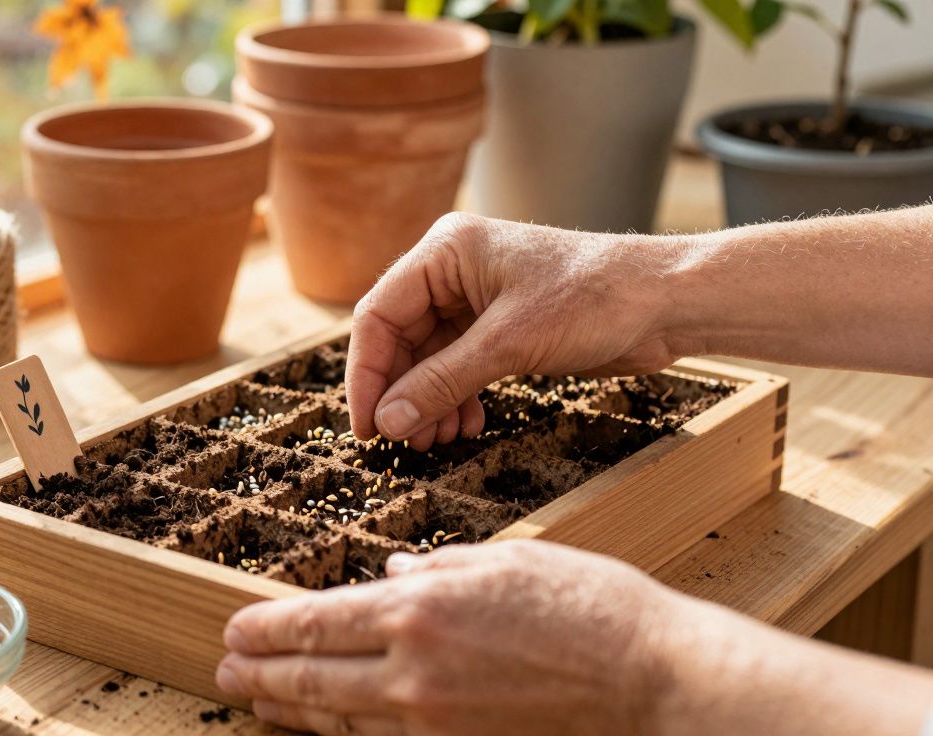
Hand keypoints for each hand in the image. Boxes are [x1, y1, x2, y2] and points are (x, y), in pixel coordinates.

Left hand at [215, 540, 681, 734]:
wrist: (651, 680)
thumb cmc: (588, 607)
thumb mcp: (505, 561)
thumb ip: (438, 566)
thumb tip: (392, 572)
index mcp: (419, 608)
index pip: (316, 623)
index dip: (265, 629)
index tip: (235, 630)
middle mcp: (412, 670)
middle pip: (311, 678)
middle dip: (261, 675)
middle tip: (226, 671)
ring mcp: (432, 721)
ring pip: (339, 719)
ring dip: (292, 711)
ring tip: (260, 701)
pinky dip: (345, 734)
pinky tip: (329, 728)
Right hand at [347, 212, 686, 448]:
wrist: (665, 301)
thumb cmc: (595, 298)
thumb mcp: (508, 344)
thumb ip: (442, 383)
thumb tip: (389, 422)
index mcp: (444, 251)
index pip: (378, 316)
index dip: (367, 375)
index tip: (368, 426)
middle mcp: (453, 270)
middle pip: (400, 339)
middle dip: (402, 394)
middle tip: (403, 442)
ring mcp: (477, 297)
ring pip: (429, 358)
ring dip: (428, 402)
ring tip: (436, 441)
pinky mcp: (501, 325)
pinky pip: (458, 365)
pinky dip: (456, 398)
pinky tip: (466, 426)